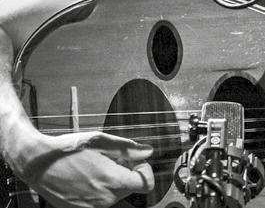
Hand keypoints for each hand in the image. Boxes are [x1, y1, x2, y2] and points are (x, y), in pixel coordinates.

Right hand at [13, 130, 153, 207]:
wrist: (38, 164)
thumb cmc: (68, 149)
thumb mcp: (100, 141)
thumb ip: (128, 148)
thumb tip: (148, 151)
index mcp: (112, 180)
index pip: (146, 184)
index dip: (144, 170)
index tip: (134, 161)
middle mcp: (104, 199)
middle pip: (130, 188)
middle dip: (126, 172)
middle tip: (110, 159)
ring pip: (115, 194)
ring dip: (112, 180)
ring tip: (95, 167)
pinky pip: (100, 201)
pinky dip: (99, 189)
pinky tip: (86, 176)